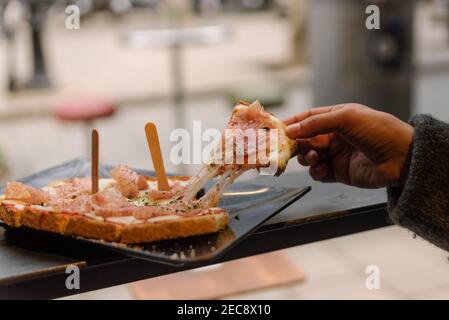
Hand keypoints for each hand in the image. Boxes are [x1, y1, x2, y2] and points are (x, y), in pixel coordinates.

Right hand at [284, 104, 413, 187]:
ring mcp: (336, 154)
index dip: (292, 123)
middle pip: (305, 139)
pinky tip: (323, 169)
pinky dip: (316, 172)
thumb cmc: (379, 131)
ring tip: (313, 158)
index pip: (308, 118)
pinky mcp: (339, 172)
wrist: (401, 158)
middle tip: (286, 149)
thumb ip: (316, 123)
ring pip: (309, 156)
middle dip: (296, 144)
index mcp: (337, 117)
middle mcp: (335, 135)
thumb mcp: (346, 118)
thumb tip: (291, 129)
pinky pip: (318, 173)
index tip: (277, 129)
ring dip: (306, 157)